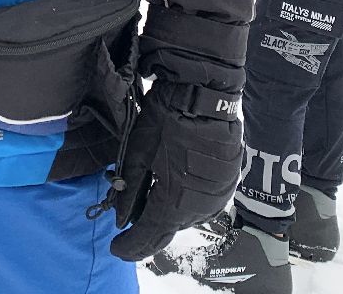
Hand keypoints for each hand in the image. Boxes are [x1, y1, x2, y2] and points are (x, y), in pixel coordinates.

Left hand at [108, 82, 242, 260]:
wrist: (205, 94)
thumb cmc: (168, 118)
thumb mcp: (138, 153)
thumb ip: (129, 191)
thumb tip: (121, 219)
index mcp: (173, 202)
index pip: (147, 236)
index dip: (129, 246)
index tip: (115, 248)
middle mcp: (199, 208)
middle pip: (167, 230)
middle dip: (146, 232)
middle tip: (127, 232)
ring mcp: (218, 197)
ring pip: (185, 219)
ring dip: (166, 218)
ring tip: (147, 211)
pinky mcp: (228, 185)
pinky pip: (202, 204)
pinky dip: (184, 204)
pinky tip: (172, 195)